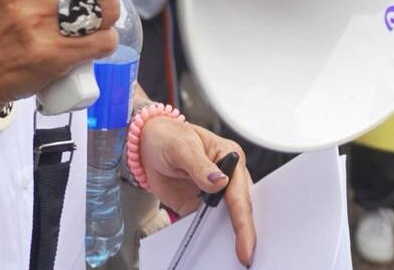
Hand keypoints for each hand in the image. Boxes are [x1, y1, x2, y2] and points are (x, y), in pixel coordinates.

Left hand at [140, 119, 255, 267]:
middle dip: (246, 234)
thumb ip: (199, 165)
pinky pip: (207, 225)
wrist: (147, 144)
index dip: (243, 221)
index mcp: (230, 157)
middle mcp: (228, 177)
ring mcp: (215, 194)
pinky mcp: (200, 206)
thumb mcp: (181, 146)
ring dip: (229, 239)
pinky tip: (210, 252)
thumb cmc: (168, 136)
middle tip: (246, 258)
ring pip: (227, 220)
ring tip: (233, 260)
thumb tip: (220, 182)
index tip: (246, 246)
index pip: (240, 193)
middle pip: (241, 210)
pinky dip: (209, 239)